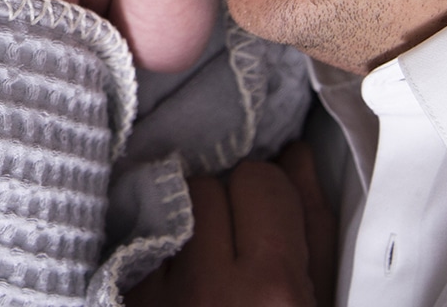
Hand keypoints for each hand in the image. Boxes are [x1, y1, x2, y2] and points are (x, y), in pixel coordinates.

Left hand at [127, 142, 336, 306]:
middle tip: (236, 239)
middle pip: (206, 185)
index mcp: (274, 287)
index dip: (268, 194)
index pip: (258, 180)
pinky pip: (133, 232)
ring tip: (202, 251)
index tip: (271, 217)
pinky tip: (171, 264)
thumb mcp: (320, 299)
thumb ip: (313, 227)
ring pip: (164, 201)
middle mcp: (211, 288)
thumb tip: (295, 153)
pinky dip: (153, 238)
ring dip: (185, 215)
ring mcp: (158, 295)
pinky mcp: (126, 294)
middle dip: (224, 202)